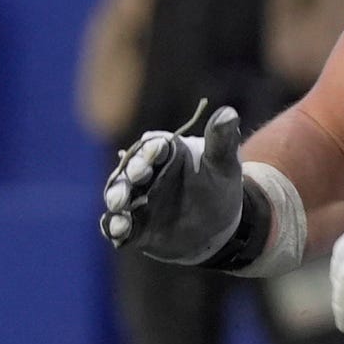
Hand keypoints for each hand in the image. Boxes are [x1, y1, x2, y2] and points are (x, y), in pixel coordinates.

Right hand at [102, 105, 246, 263]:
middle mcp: (144, 174)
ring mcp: (136, 199)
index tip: (158, 151)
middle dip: (130, 172)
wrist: (218, 227)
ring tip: (120, 204)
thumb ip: (221, 140)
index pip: (153, 146)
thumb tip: (229, 112)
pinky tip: (120, 231)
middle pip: (129, 169)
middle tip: (137, 177)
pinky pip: (118, 226)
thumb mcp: (224, 164)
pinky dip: (115, 227)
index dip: (152, 149)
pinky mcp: (134, 226)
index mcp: (164, 152)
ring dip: (117, 197)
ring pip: (118, 195)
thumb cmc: (219, 187)